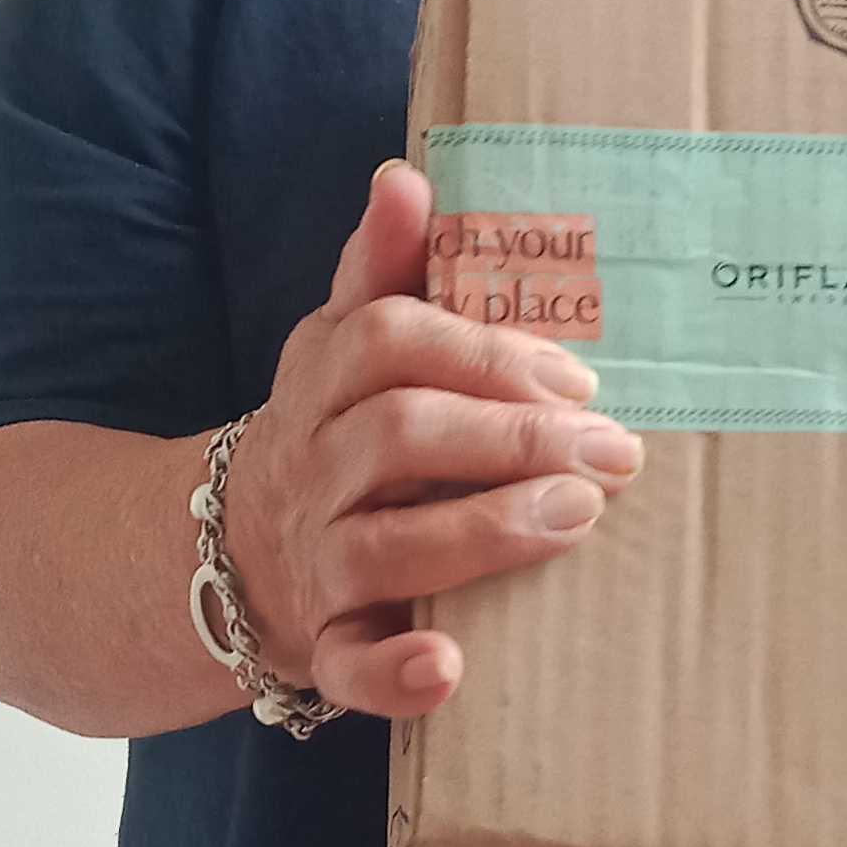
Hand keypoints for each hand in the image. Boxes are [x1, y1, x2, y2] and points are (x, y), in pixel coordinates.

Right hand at [217, 162, 639, 721]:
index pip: (389, 343)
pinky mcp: (323, 646)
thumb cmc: (334, 432)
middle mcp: (314, 468)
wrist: (231, 555)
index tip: (576, 377)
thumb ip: (380, 267)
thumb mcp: (340, 343)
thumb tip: (405, 174)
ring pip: (386, 542)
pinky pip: (348, 667)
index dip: (484, 353)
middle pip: (400, 435)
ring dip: (483, 530)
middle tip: (615, 450)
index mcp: (324, 382)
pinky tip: (448, 667)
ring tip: (577, 516)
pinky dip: (395, 672)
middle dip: (510, 437)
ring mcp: (316, 561)